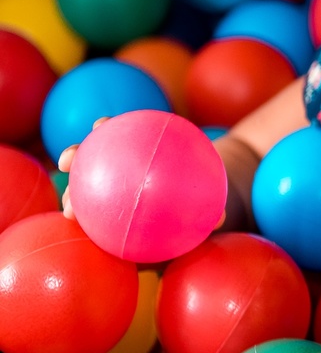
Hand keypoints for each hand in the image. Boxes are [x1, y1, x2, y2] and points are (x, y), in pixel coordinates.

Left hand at [60, 115, 227, 229]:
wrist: (204, 179)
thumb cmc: (205, 201)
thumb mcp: (210, 211)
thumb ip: (210, 217)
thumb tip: (221, 218)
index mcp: (133, 223)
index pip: (104, 229)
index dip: (87, 226)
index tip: (74, 218)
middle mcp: (120, 201)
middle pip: (90, 204)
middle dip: (73, 201)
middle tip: (69, 205)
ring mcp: (120, 177)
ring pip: (93, 171)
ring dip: (77, 164)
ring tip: (67, 159)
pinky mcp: (125, 154)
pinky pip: (113, 143)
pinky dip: (105, 132)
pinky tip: (101, 123)